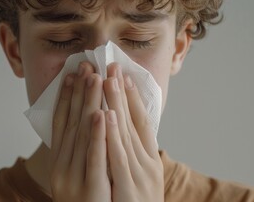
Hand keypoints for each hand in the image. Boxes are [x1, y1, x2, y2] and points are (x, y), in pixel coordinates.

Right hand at [50, 62, 110, 201]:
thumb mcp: (77, 175)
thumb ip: (80, 151)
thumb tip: (87, 122)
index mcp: (60, 162)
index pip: (62, 122)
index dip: (67, 97)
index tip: (73, 73)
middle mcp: (62, 167)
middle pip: (71, 123)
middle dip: (79, 92)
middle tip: (85, 64)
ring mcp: (73, 179)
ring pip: (81, 135)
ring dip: (88, 105)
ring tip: (94, 79)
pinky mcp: (89, 191)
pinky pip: (94, 159)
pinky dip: (96, 135)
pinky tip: (101, 114)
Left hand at [102, 63, 163, 201]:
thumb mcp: (138, 175)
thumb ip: (131, 152)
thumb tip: (120, 126)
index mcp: (149, 160)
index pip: (140, 122)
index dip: (131, 97)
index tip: (123, 74)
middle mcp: (146, 165)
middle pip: (130, 122)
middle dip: (119, 92)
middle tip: (112, 65)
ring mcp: (136, 176)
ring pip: (121, 135)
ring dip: (113, 105)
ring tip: (105, 79)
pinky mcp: (123, 190)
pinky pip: (113, 158)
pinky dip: (109, 135)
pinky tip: (104, 115)